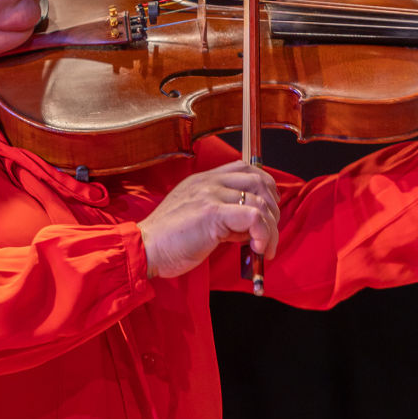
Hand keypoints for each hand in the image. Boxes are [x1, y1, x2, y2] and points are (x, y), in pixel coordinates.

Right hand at [137, 161, 279, 278]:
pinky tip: (257, 248)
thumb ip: (224, 218)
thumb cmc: (168, 241)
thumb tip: (251, 228)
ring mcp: (210, 194)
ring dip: (270, 228)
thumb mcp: (198, 221)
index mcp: (204, 180)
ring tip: (264, 248)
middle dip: (273, 207)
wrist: (144, 249)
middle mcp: (208, 182)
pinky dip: (263, 233)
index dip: (264, 188)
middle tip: (270, 233)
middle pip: (259, 180)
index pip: (246, 168)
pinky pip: (253, 216)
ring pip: (260, 201)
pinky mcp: (212, 212)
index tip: (267, 212)